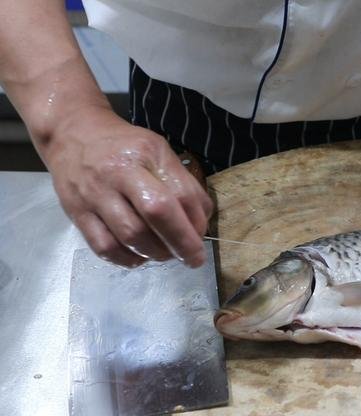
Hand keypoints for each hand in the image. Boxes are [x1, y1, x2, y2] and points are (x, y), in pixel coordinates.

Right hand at [45, 107, 212, 267]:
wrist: (72, 134)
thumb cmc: (124, 146)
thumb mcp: (159, 151)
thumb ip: (183, 183)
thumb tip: (201, 221)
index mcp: (144, 155)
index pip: (178, 194)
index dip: (195, 222)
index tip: (202, 238)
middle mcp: (118, 173)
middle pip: (154, 214)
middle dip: (180, 243)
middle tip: (192, 258)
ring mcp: (94, 195)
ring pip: (130, 236)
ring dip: (156, 253)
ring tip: (167, 254)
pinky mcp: (77, 214)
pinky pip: (104, 247)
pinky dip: (127, 259)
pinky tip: (140, 256)